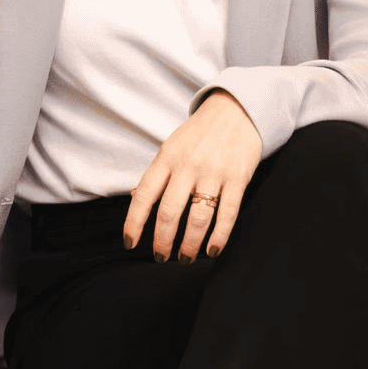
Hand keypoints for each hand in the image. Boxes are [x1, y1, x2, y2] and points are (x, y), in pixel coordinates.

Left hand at [125, 90, 263, 262]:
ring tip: (184, 258)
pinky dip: (218, 237)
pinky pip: (227, 214)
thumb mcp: (172, 147)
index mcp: (167, 157)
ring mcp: (214, 172)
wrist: (236, 110)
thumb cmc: (199, 134)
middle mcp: (188, 165)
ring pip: (197, 217)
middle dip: (162, 241)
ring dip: (189, 244)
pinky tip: (211, 250)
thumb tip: (137, 199)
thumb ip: (158, 174)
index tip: (129, 243)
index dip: (134, 222)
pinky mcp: (238, 178)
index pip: (144, 195)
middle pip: (169, 212)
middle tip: (161, 257)